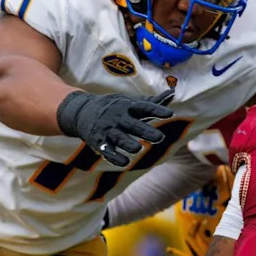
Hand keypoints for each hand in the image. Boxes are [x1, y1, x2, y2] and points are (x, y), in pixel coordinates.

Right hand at [56, 89, 173, 166]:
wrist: (82, 112)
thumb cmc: (113, 107)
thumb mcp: (129, 102)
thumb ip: (151, 102)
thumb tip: (173, 93)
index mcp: (127, 106)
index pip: (144, 107)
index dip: (157, 110)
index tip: (170, 114)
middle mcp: (117, 117)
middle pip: (133, 125)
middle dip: (145, 131)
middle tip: (160, 137)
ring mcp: (107, 130)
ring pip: (119, 138)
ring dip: (128, 144)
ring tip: (138, 149)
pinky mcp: (99, 142)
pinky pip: (107, 151)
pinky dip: (115, 158)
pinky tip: (125, 162)